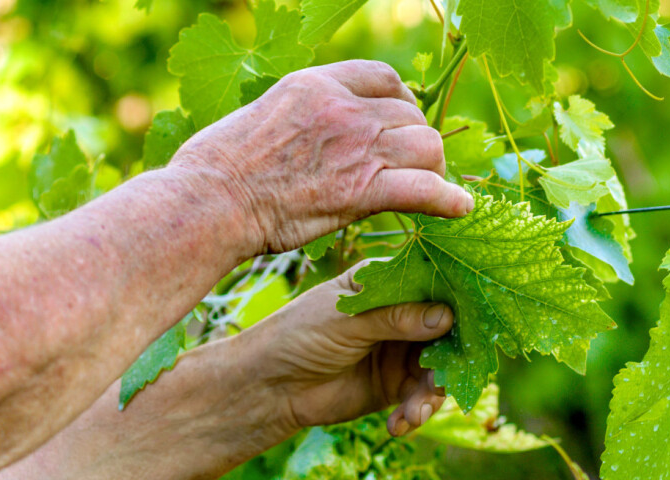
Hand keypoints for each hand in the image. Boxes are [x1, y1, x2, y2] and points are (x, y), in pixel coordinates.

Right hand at [170, 60, 473, 253]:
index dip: (401, 100)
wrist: (210, 200)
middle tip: (412, 166)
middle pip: (410, 115)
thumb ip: (300, 116)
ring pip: (427, 146)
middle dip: (416, 140)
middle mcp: (344, 109)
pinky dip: (448, 201)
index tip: (400, 121)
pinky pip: (425, 189)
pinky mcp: (363, 190)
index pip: (383, 78)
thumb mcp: (260, 115)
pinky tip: (459, 210)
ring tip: (428, 187)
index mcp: (316, 84)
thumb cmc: (216, 166)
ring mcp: (357, 147)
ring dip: (432, 168)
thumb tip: (309, 131)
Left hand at [257, 260, 449, 436]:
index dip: (454, 299)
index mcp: (384, 283)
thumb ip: (395, 318)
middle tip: (448, 377)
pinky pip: (420, 398)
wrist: (270, 385)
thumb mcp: (346, 320)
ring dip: (432, 393)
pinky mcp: (395, 385)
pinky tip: (399, 425)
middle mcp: (399, 314)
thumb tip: (446, 317)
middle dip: (451, 355)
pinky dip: (415, 412)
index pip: (430, 283)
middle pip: (444, 329)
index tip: (474, 318)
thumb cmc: (299, 335)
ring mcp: (399, 350)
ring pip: (438, 368)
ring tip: (415, 412)